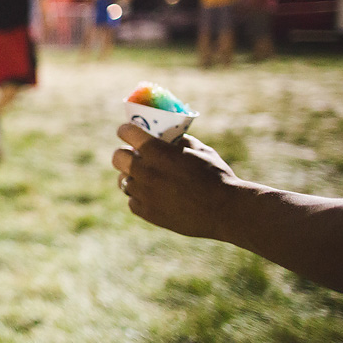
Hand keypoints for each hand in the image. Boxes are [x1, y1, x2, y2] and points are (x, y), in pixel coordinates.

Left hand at [111, 123, 236, 238]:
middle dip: (124, 154)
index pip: (127, 133)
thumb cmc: (216, 176)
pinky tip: (152, 195)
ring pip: (123, 181)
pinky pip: (132, 201)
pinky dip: (139, 197)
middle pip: (117, 157)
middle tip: (134, 156)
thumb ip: (178, 142)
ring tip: (146, 178)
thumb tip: (166, 137)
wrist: (225, 211)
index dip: (126, 130)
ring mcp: (144, 194)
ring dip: (132, 177)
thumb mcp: (200, 150)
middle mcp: (145, 171)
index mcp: (158, 152)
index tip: (127, 131)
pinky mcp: (147, 212)